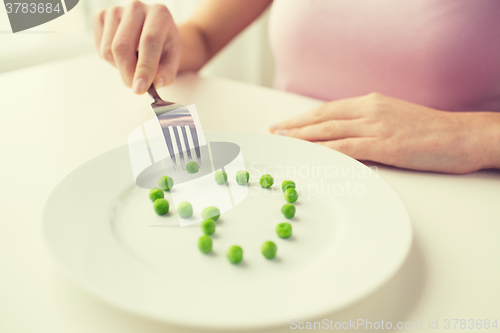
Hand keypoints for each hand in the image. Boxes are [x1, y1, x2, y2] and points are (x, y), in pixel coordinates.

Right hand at [93, 1, 180, 93]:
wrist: (154, 33)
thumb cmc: (164, 47)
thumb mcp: (173, 61)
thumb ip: (166, 74)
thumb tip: (155, 83)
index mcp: (159, 14)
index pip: (149, 41)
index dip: (144, 68)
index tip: (140, 89)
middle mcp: (137, 7)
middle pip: (122, 46)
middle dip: (127, 73)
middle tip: (135, 88)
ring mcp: (116, 10)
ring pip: (107, 49)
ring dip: (119, 68)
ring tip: (133, 65)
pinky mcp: (101, 17)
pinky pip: (99, 47)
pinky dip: (110, 60)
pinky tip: (123, 56)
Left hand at [270, 93, 483, 173]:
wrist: (462, 135)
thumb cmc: (430, 131)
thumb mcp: (394, 119)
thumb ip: (368, 124)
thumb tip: (346, 136)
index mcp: (370, 103)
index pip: (327, 110)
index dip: (302, 119)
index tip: (285, 126)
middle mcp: (369, 111)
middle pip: (322, 118)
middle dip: (294, 127)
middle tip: (274, 134)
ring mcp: (376, 126)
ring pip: (330, 131)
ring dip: (303, 138)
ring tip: (283, 143)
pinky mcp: (385, 144)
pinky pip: (348, 148)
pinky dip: (325, 151)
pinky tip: (310, 156)